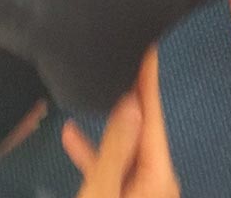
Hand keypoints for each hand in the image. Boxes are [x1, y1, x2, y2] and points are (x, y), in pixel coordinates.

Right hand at [65, 50, 178, 197]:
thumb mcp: (103, 189)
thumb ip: (115, 149)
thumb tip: (130, 105)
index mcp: (158, 175)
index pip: (154, 117)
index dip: (149, 80)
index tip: (149, 48)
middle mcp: (157, 179)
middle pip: (141, 128)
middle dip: (128, 96)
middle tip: (123, 59)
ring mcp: (143, 188)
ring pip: (124, 146)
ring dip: (105, 125)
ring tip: (94, 91)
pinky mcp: (127, 195)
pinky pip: (114, 168)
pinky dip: (95, 153)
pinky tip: (72, 135)